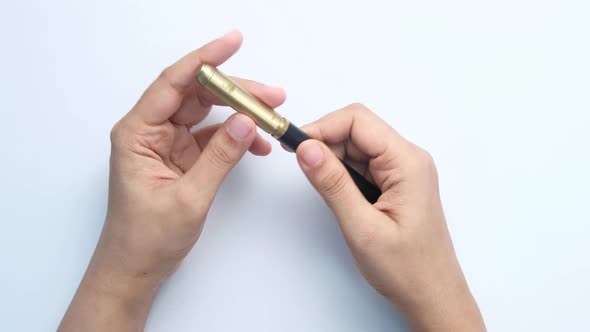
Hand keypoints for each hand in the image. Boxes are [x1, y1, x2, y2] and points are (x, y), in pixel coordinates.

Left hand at [59, 31, 285, 330]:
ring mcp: (168, 143)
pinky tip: (257, 143)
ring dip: (239, 113)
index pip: (174, 83)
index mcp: (138, 132)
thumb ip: (219, 157)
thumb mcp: (188, 198)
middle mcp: (151, 131)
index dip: (206, 60)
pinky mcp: (182, 157)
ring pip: (207, 114)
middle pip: (196, 95)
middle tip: (272, 95)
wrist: (136, 269)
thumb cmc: (146, 238)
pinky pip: (212, 137)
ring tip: (272, 116)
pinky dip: (236, 138)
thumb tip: (245, 121)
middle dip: (235, 91)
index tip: (233, 42)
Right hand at [296, 104, 485, 331]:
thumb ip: (333, 184)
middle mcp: (408, 159)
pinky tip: (337, 194)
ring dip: (333, 159)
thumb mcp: (362, 227)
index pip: (358, 121)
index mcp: (407, 163)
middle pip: (357, 130)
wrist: (432, 295)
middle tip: (301, 166)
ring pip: (357, 146)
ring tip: (322, 189)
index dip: (323, 127)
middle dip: (325, 142)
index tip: (295, 146)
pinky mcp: (396, 183)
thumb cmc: (407, 269)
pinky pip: (363, 164)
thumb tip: (306, 148)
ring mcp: (403, 171)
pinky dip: (343, 172)